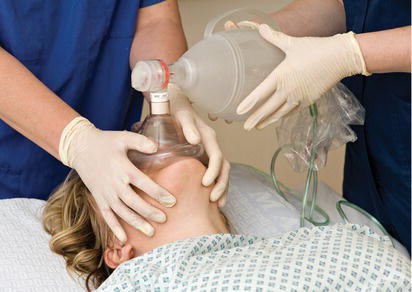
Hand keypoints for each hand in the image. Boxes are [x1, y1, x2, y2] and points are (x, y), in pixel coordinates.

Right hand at [59, 117, 175, 242]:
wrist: (80, 148)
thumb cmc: (106, 141)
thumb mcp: (123, 137)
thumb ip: (141, 141)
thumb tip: (157, 147)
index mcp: (124, 169)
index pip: (144, 184)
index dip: (159, 194)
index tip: (172, 202)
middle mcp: (115, 184)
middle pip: (135, 202)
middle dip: (150, 212)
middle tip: (164, 219)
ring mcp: (106, 193)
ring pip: (123, 212)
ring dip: (137, 223)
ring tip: (151, 232)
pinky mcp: (99, 198)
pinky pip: (107, 216)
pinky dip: (115, 228)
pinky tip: (124, 239)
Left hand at [168, 84, 229, 207]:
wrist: (177, 104)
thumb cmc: (177, 110)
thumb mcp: (182, 116)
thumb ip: (188, 127)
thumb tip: (196, 140)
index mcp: (209, 137)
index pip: (217, 157)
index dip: (213, 171)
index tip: (206, 184)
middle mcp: (213, 145)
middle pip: (224, 168)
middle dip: (221, 184)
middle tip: (213, 199)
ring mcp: (210, 151)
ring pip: (223, 172)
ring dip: (222, 188)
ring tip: (218, 204)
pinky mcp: (205, 156)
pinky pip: (216, 173)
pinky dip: (217, 185)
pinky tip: (213, 199)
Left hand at [237, 24, 369, 129]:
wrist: (341, 57)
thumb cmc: (316, 49)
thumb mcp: (292, 43)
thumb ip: (274, 38)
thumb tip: (261, 28)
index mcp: (281, 76)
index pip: (261, 93)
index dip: (249, 103)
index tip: (239, 112)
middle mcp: (288, 90)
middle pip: (268, 108)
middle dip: (256, 118)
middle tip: (245, 127)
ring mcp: (299, 97)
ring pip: (280, 113)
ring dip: (268, 120)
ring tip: (258, 127)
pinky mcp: (309, 100)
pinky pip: (292, 111)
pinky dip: (283, 116)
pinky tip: (278, 118)